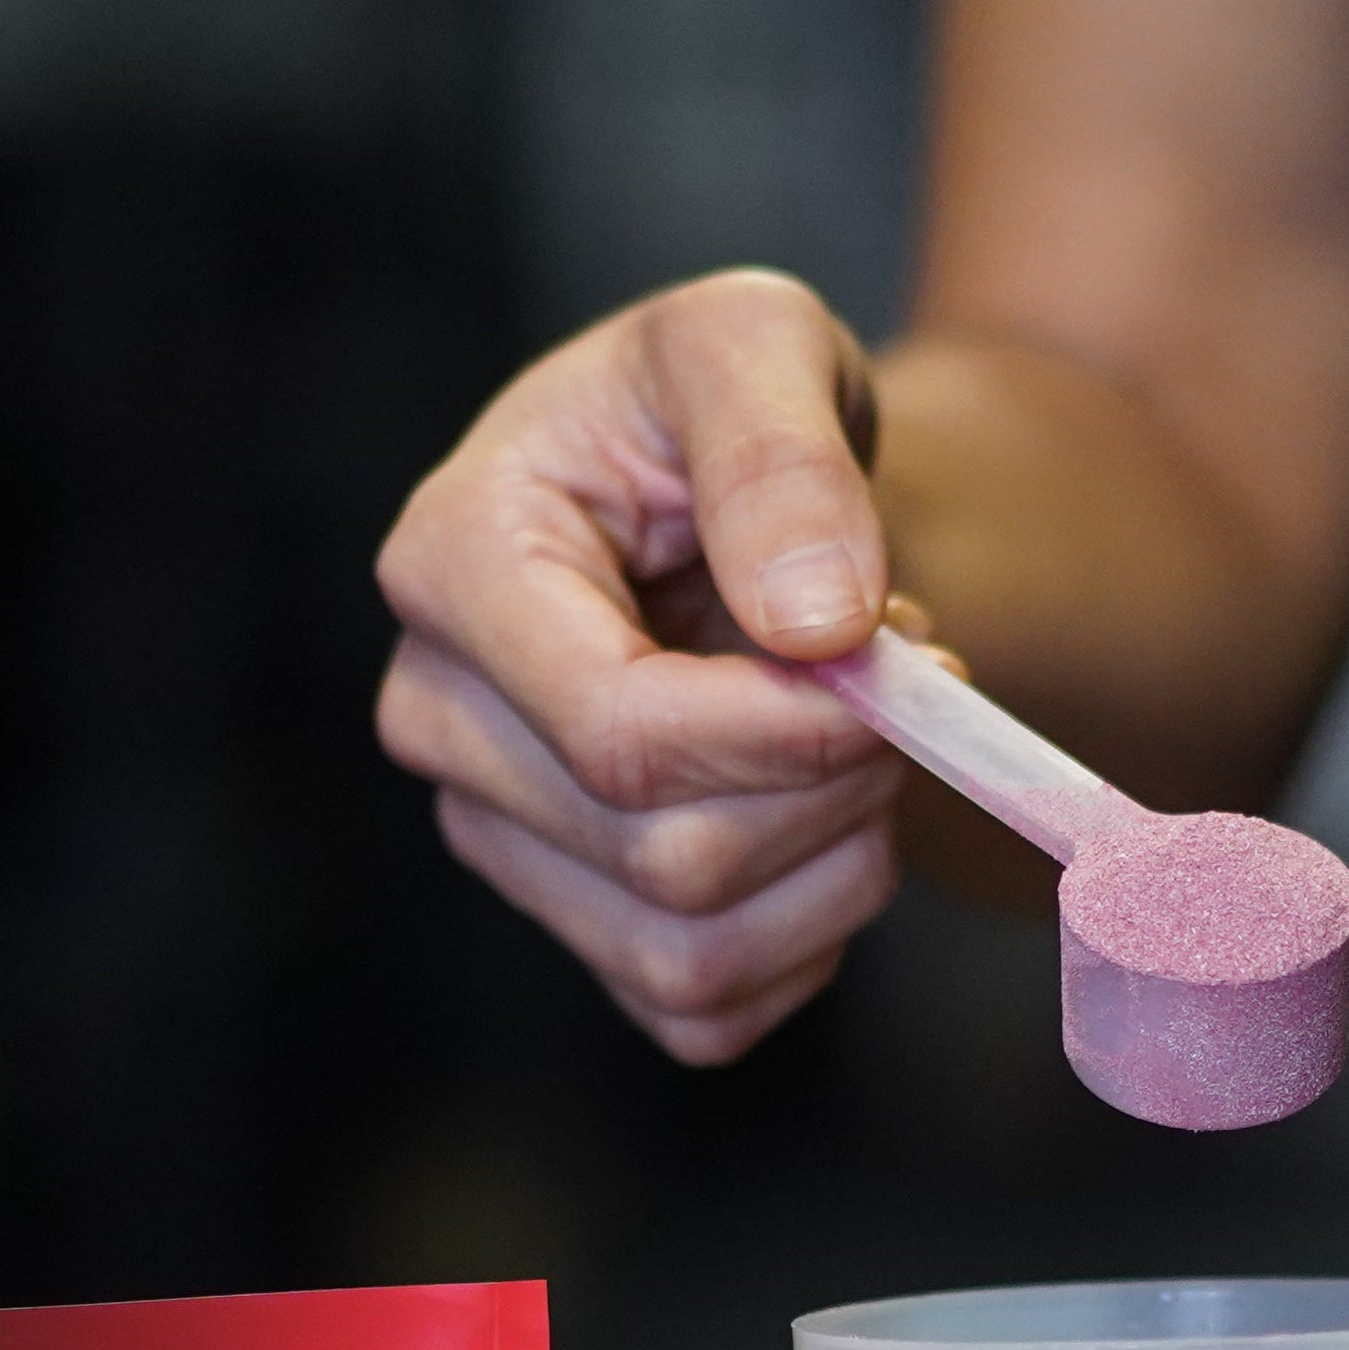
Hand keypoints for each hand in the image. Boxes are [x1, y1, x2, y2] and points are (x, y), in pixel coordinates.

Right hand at [375, 270, 913, 1065]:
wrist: (730, 490)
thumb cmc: (722, 403)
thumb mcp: (756, 339)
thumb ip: (780, 453)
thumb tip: (815, 621)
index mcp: (453, 564)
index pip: (617, 733)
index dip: (791, 732)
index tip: (908, 662)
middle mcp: (439, 720)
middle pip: (664, 853)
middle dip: (836, 781)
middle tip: (901, 676)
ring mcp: (495, 837)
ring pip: (688, 950)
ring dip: (838, 864)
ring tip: (862, 737)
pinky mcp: (569, 923)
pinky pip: (704, 1009)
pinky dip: (808, 935)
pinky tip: (822, 819)